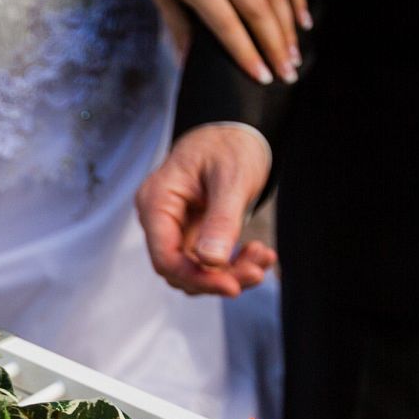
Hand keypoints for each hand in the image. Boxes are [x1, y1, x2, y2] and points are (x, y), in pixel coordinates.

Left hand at [134, 0, 308, 82]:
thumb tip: (186, 61)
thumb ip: (174, 21)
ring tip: (294, 56)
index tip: (261, 78)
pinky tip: (303, 20)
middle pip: (257, 11)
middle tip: (287, 76)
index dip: (246, 53)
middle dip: (275, 47)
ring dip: (288, 27)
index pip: (226, 24)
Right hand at [135, 123, 275, 296]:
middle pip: (179, 270)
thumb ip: (221, 220)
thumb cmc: (229, 144)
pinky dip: (234, 264)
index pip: (165, 257)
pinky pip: (207, 263)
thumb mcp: (231, 178)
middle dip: (218, 278)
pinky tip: (259, 253)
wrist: (236, 131)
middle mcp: (159, 219)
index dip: (197, 277)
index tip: (232, 286)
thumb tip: (211, 261)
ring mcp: (174, 229)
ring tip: (262, 259)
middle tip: (257, 272)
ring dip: (229, 274)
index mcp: (156, 202)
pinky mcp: (191, 235)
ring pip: (194, 272)